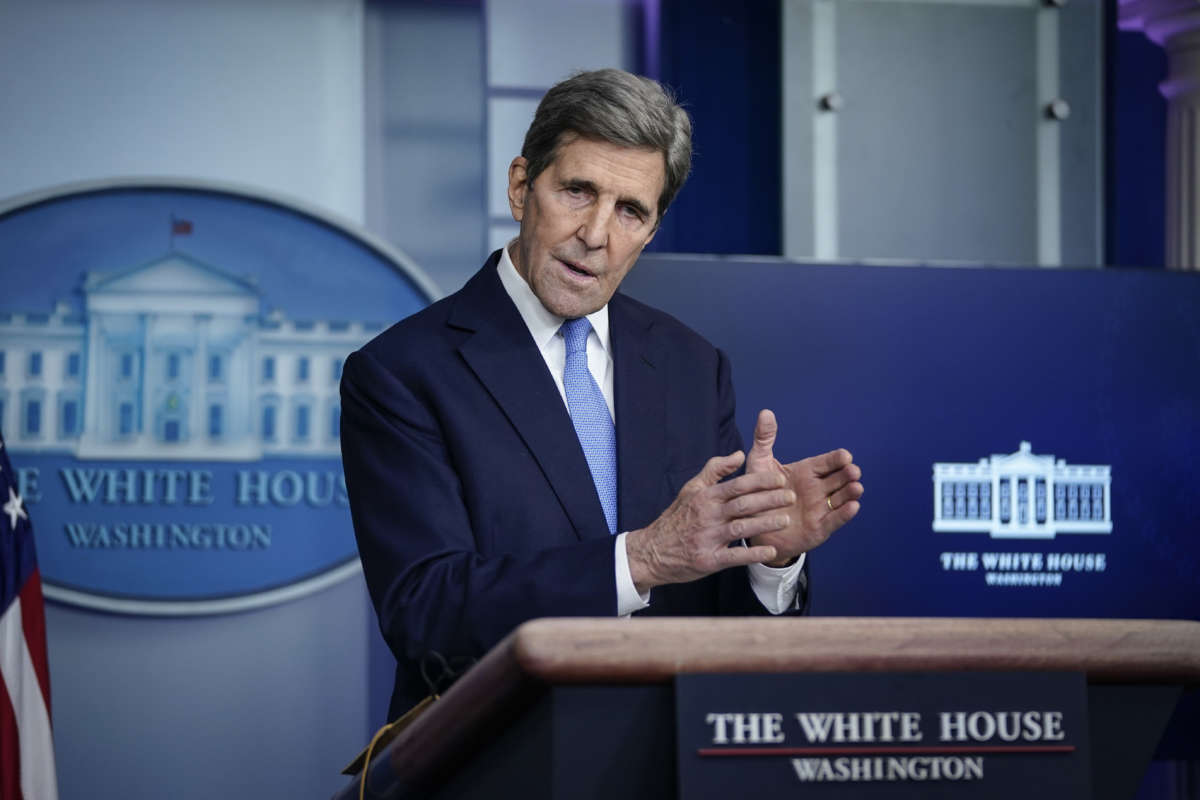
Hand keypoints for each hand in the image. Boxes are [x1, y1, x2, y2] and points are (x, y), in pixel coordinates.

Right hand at [625, 451, 796, 592]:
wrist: (653, 550)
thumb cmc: (677, 518)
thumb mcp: (691, 489)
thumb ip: (715, 470)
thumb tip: (739, 454)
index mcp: (705, 497)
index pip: (738, 485)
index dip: (761, 481)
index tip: (781, 478)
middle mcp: (707, 515)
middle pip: (743, 504)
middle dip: (769, 500)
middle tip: (791, 497)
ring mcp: (707, 538)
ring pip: (741, 528)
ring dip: (765, 523)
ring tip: (785, 520)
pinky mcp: (708, 560)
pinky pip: (734, 556)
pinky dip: (753, 554)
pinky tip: (771, 551)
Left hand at [744, 409, 862, 564]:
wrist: (751, 525)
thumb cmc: (756, 492)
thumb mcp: (759, 464)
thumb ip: (764, 439)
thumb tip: (765, 412)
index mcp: (807, 472)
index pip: (827, 462)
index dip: (837, 459)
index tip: (845, 455)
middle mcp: (817, 489)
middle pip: (839, 479)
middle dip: (848, 474)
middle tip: (853, 471)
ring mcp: (820, 508)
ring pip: (841, 499)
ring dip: (850, 493)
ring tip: (856, 487)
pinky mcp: (819, 528)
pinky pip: (834, 520)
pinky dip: (844, 514)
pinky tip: (853, 507)